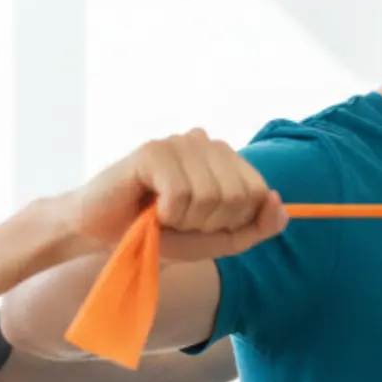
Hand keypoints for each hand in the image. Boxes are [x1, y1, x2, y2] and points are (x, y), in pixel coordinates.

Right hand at [67, 129, 287, 260]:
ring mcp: (178, 143)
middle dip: (209, 223)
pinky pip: (181, 194)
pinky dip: (166, 215)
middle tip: (178, 221)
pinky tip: (148, 210)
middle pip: (238, 194)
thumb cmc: (159, 234)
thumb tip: (279, 205)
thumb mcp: (215, 239)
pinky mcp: (153, 151)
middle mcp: (203, 141)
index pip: (258, 191)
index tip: (200, 224)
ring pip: (211, 195)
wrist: (102, 236)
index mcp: (222, 157)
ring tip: (162, 215)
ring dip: (185, 221)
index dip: (233, 221)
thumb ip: (254, 227)